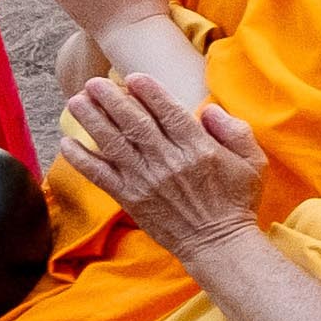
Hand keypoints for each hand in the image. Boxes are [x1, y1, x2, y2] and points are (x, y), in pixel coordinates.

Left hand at [67, 67, 276, 252]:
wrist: (217, 243)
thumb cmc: (237, 200)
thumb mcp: (253, 161)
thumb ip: (235, 131)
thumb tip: (209, 109)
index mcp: (198, 149)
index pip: (169, 112)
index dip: (148, 92)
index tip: (132, 76)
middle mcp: (168, 161)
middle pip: (134, 123)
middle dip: (111, 99)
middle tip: (93, 82)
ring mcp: (145, 180)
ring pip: (113, 144)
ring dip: (92, 120)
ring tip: (76, 101)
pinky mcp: (130, 198)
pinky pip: (100, 175)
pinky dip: (82, 159)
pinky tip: (67, 142)